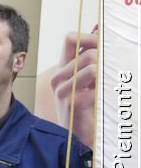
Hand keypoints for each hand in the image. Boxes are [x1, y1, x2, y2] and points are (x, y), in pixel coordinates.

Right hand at [50, 29, 98, 149]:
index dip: (90, 38)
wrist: (82, 137)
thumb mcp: (91, 80)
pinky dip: (102, 94)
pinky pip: (93, 88)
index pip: (71, 39)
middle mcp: (60, 77)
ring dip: (104, 77)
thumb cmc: (88, 109)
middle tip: (108, 78)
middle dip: (105, 63)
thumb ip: (94, 59)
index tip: (104, 48)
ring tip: (103, 90)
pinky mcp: (70, 103)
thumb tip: (102, 30)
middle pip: (88, 53)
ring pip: (92, 66)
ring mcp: (62, 90)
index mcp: (64, 68)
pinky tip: (100, 103)